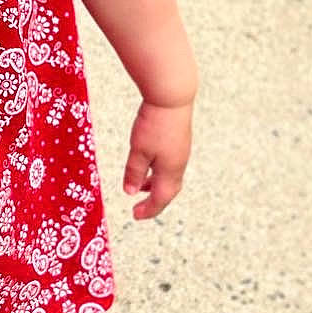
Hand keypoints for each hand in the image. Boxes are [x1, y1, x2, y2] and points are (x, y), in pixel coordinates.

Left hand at [123, 98, 191, 219]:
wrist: (171, 97)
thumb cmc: (155, 124)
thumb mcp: (139, 150)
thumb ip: (134, 172)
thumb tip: (130, 192)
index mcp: (170, 171)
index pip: (161, 198)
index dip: (148, 209)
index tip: (135, 215)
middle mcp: (179, 164)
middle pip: (169, 191)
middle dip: (155, 201)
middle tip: (140, 207)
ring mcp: (181, 151)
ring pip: (170, 177)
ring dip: (157, 185)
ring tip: (141, 187)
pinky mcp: (179, 140)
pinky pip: (171, 164)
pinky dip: (159, 171)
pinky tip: (149, 162)